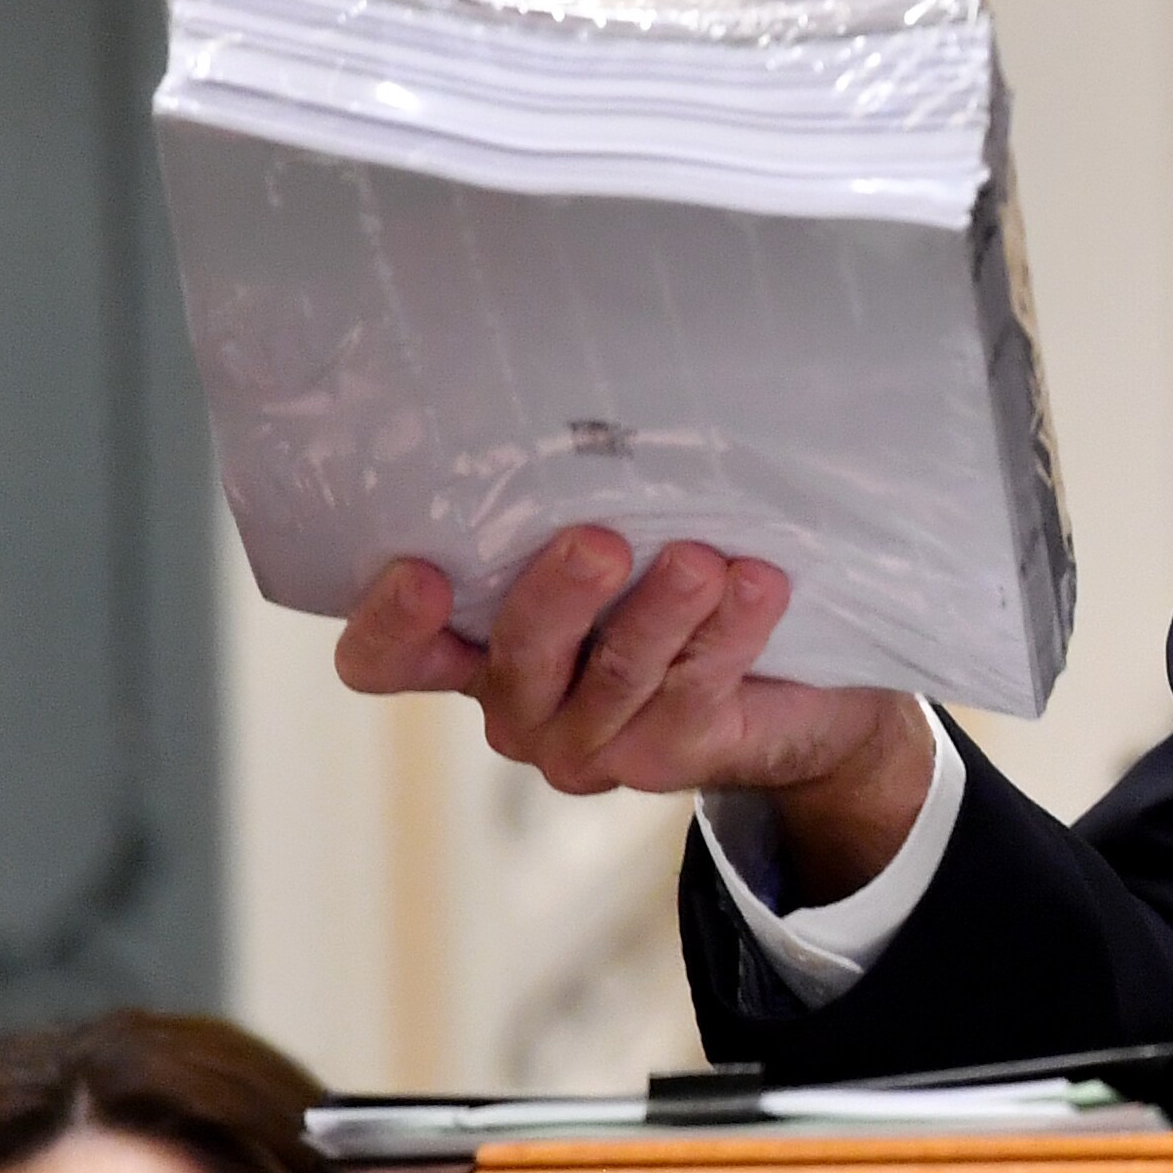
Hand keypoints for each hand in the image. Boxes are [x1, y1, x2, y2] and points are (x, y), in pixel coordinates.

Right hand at [331, 534, 938, 892]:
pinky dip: (729, 630)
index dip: (389, 626)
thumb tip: (580, 415)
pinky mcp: (666, 757)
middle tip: (598, 543)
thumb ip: (568, 509)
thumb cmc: (666, 585)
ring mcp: (589, 740)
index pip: (388, 659)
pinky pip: (693, 690)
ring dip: (660, 611)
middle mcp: (519, 703)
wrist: (784, 681)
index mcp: (472, 648)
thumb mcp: (606, 543)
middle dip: (557, 598)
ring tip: (699, 562)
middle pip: (519, 656)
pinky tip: (757, 584)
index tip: (420, 572)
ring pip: (617, 675)